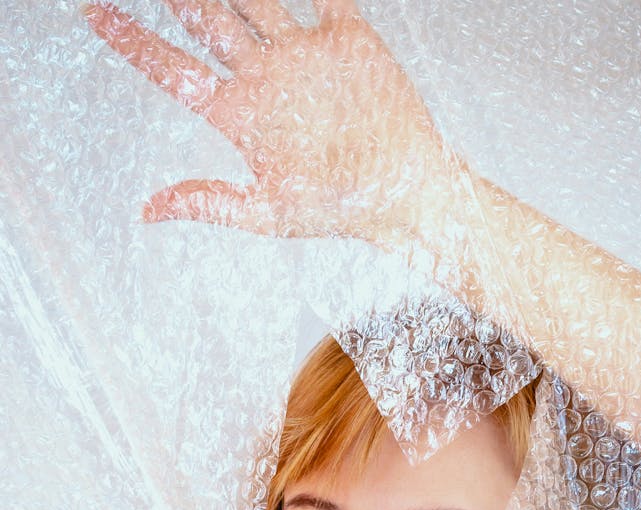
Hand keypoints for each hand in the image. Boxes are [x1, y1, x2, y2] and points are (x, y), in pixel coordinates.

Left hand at [82, 0, 458, 247]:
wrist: (404, 192)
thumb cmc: (338, 210)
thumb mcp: (266, 213)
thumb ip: (207, 202)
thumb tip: (147, 211)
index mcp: (242, 116)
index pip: (175, 70)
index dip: (132, 41)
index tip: (93, 12)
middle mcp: (267, 78)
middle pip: (207, 24)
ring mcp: (304, 55)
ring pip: (254, 0)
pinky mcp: (347, 40)